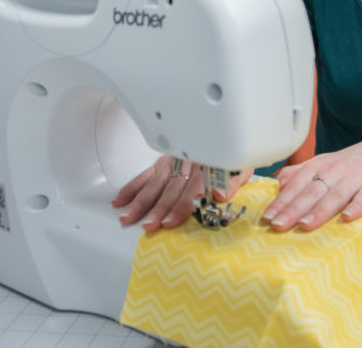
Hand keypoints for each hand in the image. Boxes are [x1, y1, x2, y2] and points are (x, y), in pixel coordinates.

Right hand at [112, 155, 252, 230]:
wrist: (224, 135)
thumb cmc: (231, 160)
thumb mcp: (240, 168)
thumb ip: (231, 183)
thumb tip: (219, 196)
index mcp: (206, 168)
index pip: (192, 190)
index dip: (180, 207)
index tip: (169, 221)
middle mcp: (186, 165)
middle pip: (170, 189)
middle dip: (158, 208)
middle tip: (148, 225)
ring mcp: (172, 163)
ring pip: (154, 183)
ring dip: (140, 201)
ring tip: (128, 217)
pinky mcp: (163, 162)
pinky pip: (146, 174)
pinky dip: (132, 187)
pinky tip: (121, 200)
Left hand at [261, 138, 361, 231]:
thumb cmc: (349, 165)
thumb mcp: (322, 164)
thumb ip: (299, 174)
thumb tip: (279, 185)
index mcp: (319, 165)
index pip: (296, 184)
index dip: (282, 201)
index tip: (268, 217)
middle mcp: (335, 170)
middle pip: (312, 191)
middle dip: (294, 209)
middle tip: (279, 225)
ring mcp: (355, 178)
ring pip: (335, 195)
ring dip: (320, 210)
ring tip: (305, 225)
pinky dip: (356, 207)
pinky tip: (347, 217)